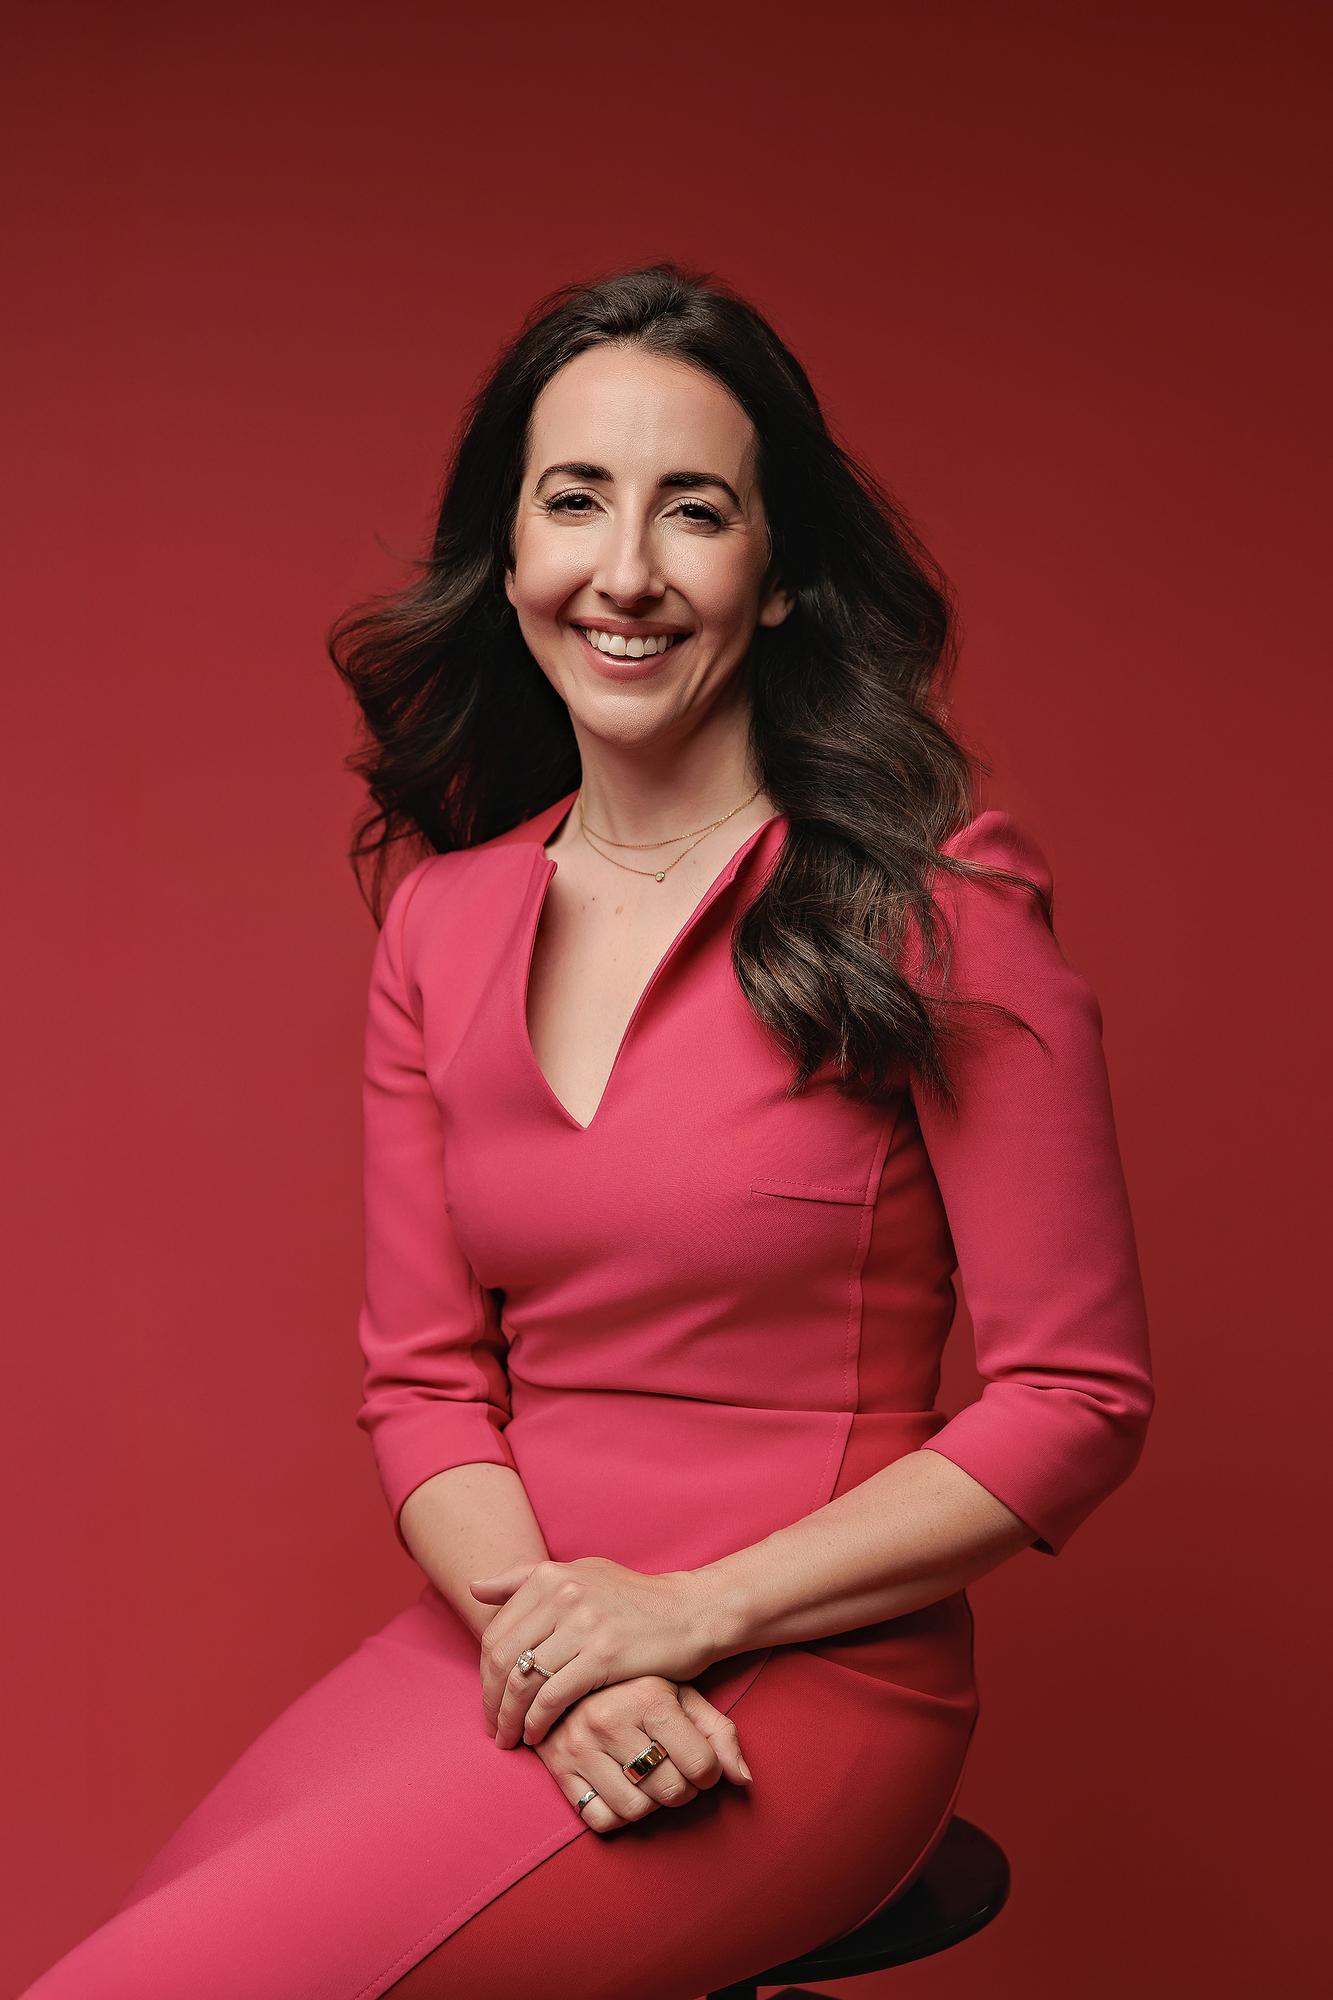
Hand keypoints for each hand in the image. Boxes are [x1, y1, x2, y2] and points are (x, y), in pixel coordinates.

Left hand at [469, 1557, 720, 1747]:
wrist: (691, 1612)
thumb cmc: (633, 1599)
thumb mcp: (582, 1574)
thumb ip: (526, 1580)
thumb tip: (475, 1588)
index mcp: (551, 1575)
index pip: (496, 1631)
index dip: (483, 1673)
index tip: (488, 1699)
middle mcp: (563, 1594)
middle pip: (502, 1658)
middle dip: (490, 1700)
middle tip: (492, 1727)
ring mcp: (584, 1623)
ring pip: (524, 1680)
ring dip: (509, 1717)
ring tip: (509, 1738)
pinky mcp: (604, 1654)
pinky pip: (553, 1696)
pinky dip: (538, 1721)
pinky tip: (537, 1735)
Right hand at [526, 1675, 752, 1835]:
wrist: (568, 1675)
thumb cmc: (635, 1688)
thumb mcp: (680, 1695)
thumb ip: (718, 1731)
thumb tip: (744, 1780)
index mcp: (648, 1696)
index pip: (701, 1764)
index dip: (709, 1772)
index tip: (700, 1763)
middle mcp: (611, 1720)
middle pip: (670, 1791)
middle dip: (682, 1789)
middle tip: (674, 1771)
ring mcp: (580, 1745)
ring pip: (636, 1810)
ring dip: (650, 1804)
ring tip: (647, 1778)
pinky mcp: (559, 1768)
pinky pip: (600, 1820)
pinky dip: (617, 1815)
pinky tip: (620, 1788)